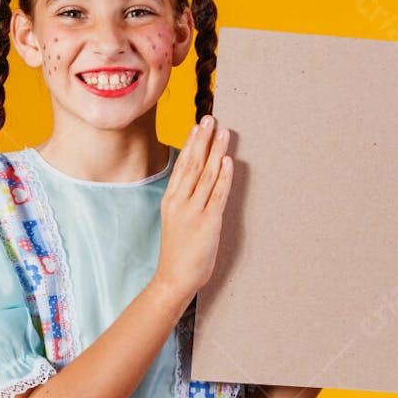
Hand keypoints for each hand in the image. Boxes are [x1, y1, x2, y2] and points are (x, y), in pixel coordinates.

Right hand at [155, 114, 233, 298]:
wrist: (173, 278)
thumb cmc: (177, 251)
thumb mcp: (174, 219)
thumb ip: (184, 199)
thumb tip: (199, 180)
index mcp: (170, 200)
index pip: (182, 165)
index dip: (191, 143)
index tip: (197, 126)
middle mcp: (180, 202)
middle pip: (192, 163)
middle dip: (203, 139)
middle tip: (210, 119)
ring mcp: (193, 211)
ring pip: (206, 174)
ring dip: (215, 151)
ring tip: (223, 132)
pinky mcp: (207, 222)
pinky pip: (217, 194)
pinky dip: (223, 176)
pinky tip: (227, 161)